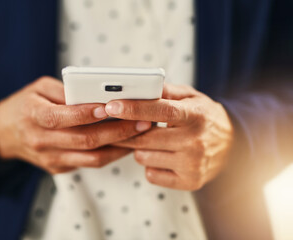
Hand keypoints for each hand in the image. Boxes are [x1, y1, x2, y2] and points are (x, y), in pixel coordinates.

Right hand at [0, 76, 151, 173]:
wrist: (4, 134)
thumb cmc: (25, 105)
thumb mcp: (38, 88)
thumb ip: (65, 91)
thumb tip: (97, 94)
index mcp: (33, 116)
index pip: (61, 117)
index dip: (85, 113)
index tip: (109, 107)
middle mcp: (41, 140)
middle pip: (84, 140)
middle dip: (117, 131)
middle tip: (141, 122)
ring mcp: (50, 158)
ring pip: (91, 157)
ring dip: (119, 147)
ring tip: (140, 134)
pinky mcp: (58, 167)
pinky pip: (89, 163)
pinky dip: (110, 154)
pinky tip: (124, 142)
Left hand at [105, 84, 233, 189]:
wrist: (232, 146)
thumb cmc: (204, 117)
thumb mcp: (191, 97)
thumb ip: (166, 92)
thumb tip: (140, 87)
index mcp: (195, 115)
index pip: (161, 111)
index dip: (134, 108)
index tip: (112, 106)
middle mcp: (195, 141)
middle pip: (145, 138)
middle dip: (127, 131)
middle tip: (119, 124)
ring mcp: (193, 164)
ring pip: (143, 157)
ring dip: (141, 148)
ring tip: (155, 141)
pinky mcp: (190, 182)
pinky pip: (151, 174)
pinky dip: (150, 165)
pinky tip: (162, 156)